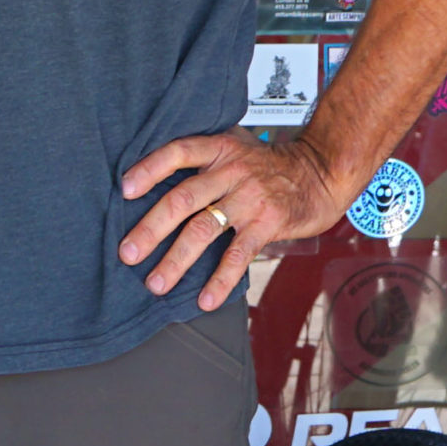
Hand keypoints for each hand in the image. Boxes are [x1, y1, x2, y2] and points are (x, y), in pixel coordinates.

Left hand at [116, 130, 351, 311]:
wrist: (322, 172)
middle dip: (150, 228)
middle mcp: (231, 171)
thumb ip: (203, 157)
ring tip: (156, 283)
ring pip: (204, 229)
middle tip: (128, 252)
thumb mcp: (236, 146)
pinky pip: (238, 255)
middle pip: (182, 199)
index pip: (177, 153)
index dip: (149, 170)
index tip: (124, 190)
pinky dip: (220, 280)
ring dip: (176, 260)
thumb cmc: (271, 164)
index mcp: (219, 149)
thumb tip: (153, 176)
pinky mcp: (268, 224)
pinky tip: (204, 299)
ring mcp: (249, 199)